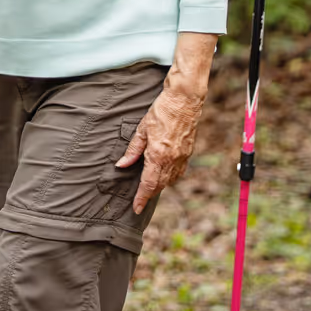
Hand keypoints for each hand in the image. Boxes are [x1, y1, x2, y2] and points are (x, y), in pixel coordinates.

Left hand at [117, 84, 205, 213]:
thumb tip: (122, 165)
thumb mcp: (141, 129)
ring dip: (159, 186)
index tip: (136, 208)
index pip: (148, 184)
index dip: (141, 198)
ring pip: (170, 181)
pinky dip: (170, 178)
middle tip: (139, 200)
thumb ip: (132, 150)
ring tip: (149, 188)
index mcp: (158, 155)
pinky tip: (164, 175)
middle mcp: (171, 160)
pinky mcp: (188, 154)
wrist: (184, 101)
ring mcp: (182, 158)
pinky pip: (179, 172)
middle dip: (149, 194)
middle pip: (159, 185)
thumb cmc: (161, 111)